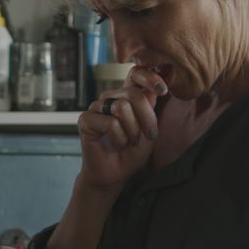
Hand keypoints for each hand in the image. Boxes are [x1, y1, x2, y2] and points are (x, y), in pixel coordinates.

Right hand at [78, 67, 167, 190]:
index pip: (135, 74)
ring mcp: (96, 108)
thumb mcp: (149, 129)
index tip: (163, 91)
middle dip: (147, 117)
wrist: (115, 174)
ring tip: (129, 141)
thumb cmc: (131, 152)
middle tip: (149, 135)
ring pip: (122, 107)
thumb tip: (154, 88)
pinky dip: (119, 138)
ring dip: (132, 130)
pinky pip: (110, 123)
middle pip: (134, 93)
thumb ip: (150, 108)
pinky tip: (116, 144)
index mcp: (126, 96)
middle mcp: (110, 98)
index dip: (150, 77)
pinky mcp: (86, 120)